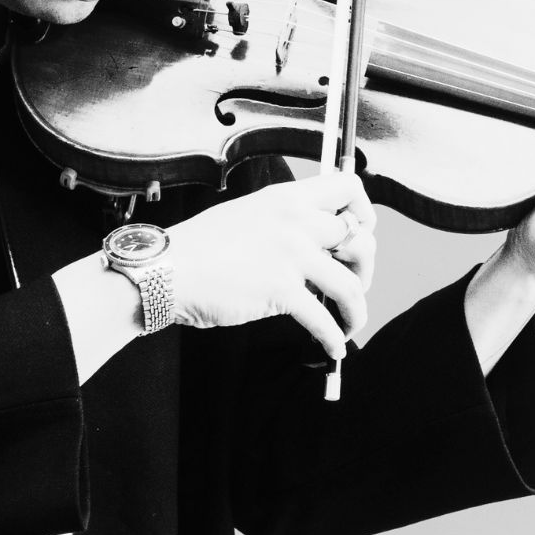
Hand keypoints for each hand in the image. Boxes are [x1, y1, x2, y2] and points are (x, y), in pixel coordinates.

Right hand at [166, 171, 375, 359]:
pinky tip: (332, 348)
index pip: (347, 187)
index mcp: (286, 197)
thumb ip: (283, 221)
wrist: (169, 269)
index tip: (358, 233)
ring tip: (349, 324)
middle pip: (360, 239)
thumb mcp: (247, 214)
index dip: (363, 211)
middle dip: (365, 267)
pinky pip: (324, 321)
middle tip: (354, 283)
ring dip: (356, 311)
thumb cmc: (200, 247)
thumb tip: (314, 242)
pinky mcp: (282, 291)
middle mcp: (295, 221)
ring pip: (351, 285)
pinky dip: (334, 339)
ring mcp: (290, 255)